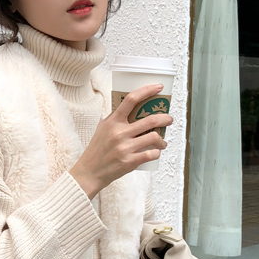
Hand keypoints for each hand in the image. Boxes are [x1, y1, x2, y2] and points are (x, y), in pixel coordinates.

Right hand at [69, 83, 172, 199]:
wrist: (90, 171)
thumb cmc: (97, 149)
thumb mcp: (102, 128)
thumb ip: (116, 118)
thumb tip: (132, 108)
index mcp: (112, 121)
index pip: (131, 100)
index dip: (147, 91)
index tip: (158, 87)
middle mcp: (119, 133)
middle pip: (150, 120)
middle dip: (165, 118)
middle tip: (169, 119)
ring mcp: (125, 148)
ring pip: (154, 137)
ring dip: (162, 140)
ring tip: (162, 142)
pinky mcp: (130, 162)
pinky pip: (151, 154)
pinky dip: (157, 153)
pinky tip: (155, 153)